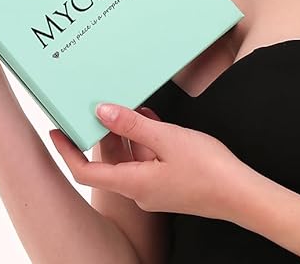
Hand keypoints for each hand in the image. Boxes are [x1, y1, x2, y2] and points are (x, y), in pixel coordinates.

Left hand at [49, 102, 241, 219]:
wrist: (243, 194)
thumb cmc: (208, 169)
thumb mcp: (167, 138)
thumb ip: (132, 125)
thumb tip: (102, 111)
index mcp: (133, 182)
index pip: (86, 171)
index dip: (67, 151)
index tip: (56, 130)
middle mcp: (139, 189)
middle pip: (110, 160)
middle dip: (105, 132)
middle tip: (100, 105)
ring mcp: (155, 188)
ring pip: (131, 157)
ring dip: (129, 133)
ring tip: (131, 107)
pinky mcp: (169, 184)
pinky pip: (148, 160)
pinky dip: (146, 140)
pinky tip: (153, 120)